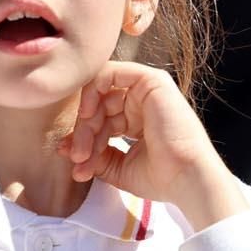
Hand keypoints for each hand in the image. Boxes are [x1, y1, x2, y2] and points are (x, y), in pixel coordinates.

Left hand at [59, 60, 245, 229]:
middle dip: (83, 134)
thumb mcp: (118, 167)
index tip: (76, 163)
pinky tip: (88, 115)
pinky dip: (92, 90)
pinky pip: (109, 72)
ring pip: (99, 93)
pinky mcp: (151, 80)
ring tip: (84, 151)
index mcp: (138, 121)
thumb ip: (94, 155)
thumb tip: (64, 148)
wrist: (187, 178)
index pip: (101, 120)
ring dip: (85, 121)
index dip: (84, 139)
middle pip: (97, 107)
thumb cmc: (162, 178)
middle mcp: (142, 103)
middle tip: (78, 158)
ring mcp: (147, 90)